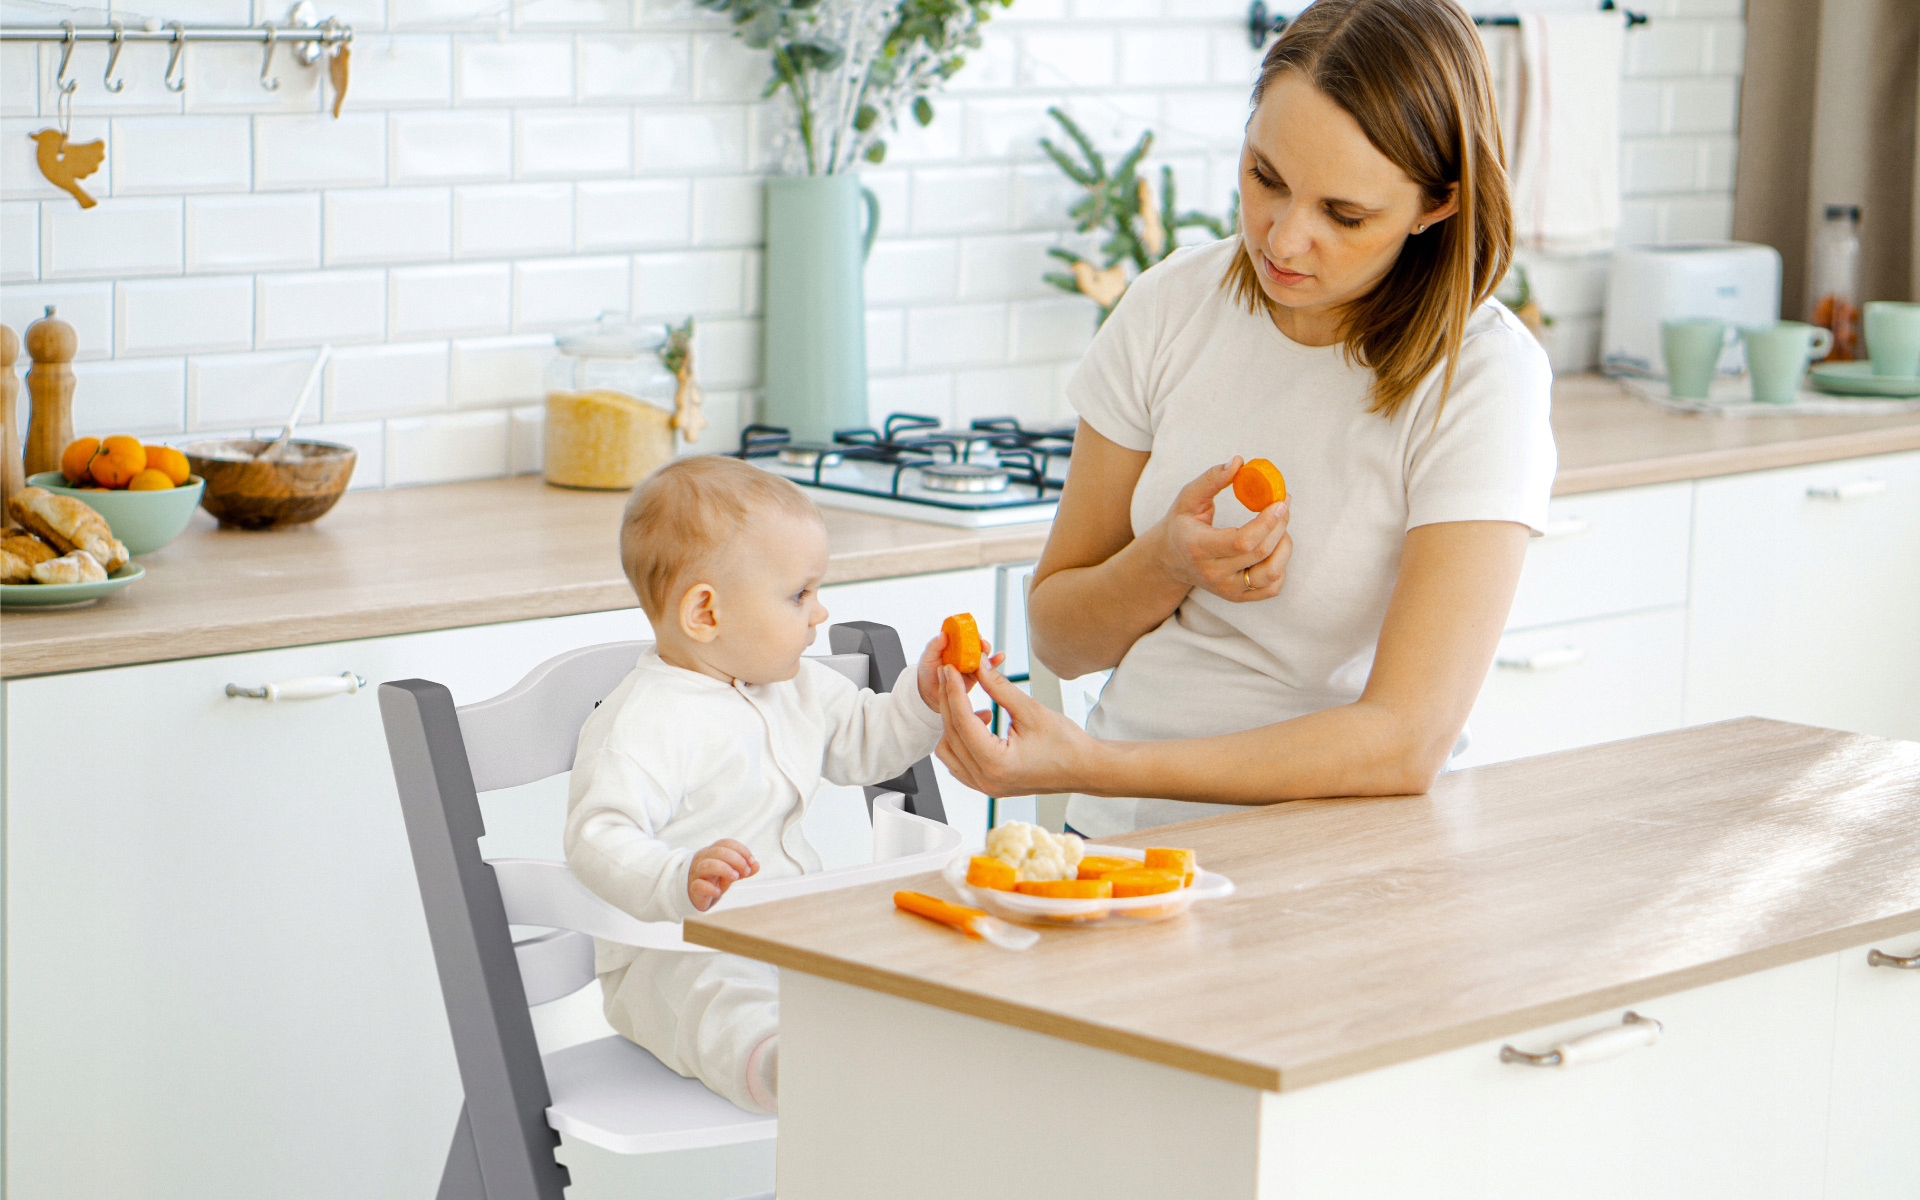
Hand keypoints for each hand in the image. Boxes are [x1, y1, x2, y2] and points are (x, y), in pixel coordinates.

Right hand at [687, 839, 757, 911]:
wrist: (695, 895)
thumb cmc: (714, 880)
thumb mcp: (731, 873)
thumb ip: (744, 869)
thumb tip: (756, 865)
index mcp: (712, 852)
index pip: (726, 843)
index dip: (741, 850)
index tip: (752, 862)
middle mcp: (703, 859)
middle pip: (718, 851)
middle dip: (736, 860)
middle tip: (745, 871)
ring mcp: (697, 873)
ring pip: (707, 865)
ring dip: (724, 869)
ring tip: (735, 877)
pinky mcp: (693, 888)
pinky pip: (698, 885)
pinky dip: (710, 888)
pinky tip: (718, 892)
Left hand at [917, 631, 1004, 714]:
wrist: (929, 694)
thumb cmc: (927, 673)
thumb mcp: (927, 658)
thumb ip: (934, 646)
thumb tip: (943, 634)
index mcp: (952, 645)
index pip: (962, 635)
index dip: (968, 631)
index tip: (972, 631)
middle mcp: (962, 652)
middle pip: (975, 644)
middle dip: (980, 642)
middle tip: (981, 643)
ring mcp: (970, 664)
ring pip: (982, 655)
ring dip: (986, 651)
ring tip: (986, 649)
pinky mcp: (976, 675)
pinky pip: (987, 669)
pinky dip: (994, 662)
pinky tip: (1000, 657)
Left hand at [934, 661, 1097, 797]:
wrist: (1084, 769)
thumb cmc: (1067, 745)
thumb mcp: (1031, 710)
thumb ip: (999, 687)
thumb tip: (978, 665)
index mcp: (997, 763)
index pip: (963, 721)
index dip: (954, 690)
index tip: (950, 669)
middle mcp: (986, 779)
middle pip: (951, 734)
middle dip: (949, 701)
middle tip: (951, 674)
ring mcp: (984, 786)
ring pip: (948, 751)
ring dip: (952, 723)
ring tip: (969, 702)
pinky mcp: (986, 784)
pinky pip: (958, 761)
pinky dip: (959, 740)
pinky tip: (977, 722)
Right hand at [1152, 458, 1291, 602]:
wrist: (1171, 559)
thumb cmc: (1182, 523)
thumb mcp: (1188, 497)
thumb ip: (1212, 478)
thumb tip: (1238, 462)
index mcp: (1198, 548)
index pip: (1241, 541)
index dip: (1267, 522)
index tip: (1280, 501)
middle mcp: (1213, 574)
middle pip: (1260, 553)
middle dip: (1280, 525)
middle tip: (1283, 504)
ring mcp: (1226, 589)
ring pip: (1272, 573)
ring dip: (1284, 546)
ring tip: (1279, 527)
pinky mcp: (1238, 597)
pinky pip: (1272, 588)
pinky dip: (1281, 566)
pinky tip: (1273, 548)